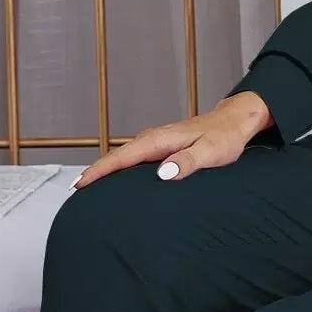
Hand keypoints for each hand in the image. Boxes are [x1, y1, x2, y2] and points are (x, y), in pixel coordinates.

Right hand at [70, 94, 269, 188]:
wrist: (236, 121)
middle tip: (75, 190)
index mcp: (161, 140)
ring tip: (88, 186)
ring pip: (124, 156)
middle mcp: (154, 138)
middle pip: (117, 156)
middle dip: (95, 171)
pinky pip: (134, 157)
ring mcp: (157, 141)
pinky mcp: (162, 146)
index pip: (122, 157)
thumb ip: (188, 162)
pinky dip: (120, 166)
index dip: (100, 170)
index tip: (81, 183)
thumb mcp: (212, 152)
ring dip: (105, 169)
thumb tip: (163, 173)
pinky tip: (116, 177)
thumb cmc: (226, 137)